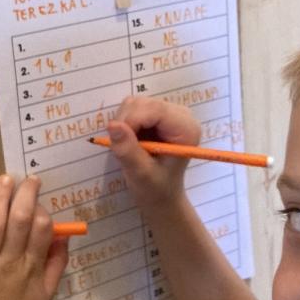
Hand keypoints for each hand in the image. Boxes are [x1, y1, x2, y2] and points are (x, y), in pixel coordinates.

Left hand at [0, 175, 68, 299]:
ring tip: (5, 179)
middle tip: (28, 178)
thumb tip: (63, 237)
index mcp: (31, 269)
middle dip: (25, 195)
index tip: (38, 200)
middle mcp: (8, 263)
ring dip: (0, 197)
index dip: (41, 210)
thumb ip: (57, 265)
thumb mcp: (45, 295)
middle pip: (19, 221)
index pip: (41, 230)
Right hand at [106, 96, 200, 213]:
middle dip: (126, 122)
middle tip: (123, 147)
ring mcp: (168, 113)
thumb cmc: (156, 188)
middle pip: (144, 103)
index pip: (156, 109)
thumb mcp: (141, 173)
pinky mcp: (157, 114)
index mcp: (186, 129)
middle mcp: (181, 116)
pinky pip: (133, 108)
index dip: (132, 120)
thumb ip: (128, 150)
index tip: (119, 140)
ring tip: (130, 146)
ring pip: (135, 103)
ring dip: (124, 123)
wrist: (161, 195)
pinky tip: (132, 139)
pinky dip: (125, 122)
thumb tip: (112, 125)